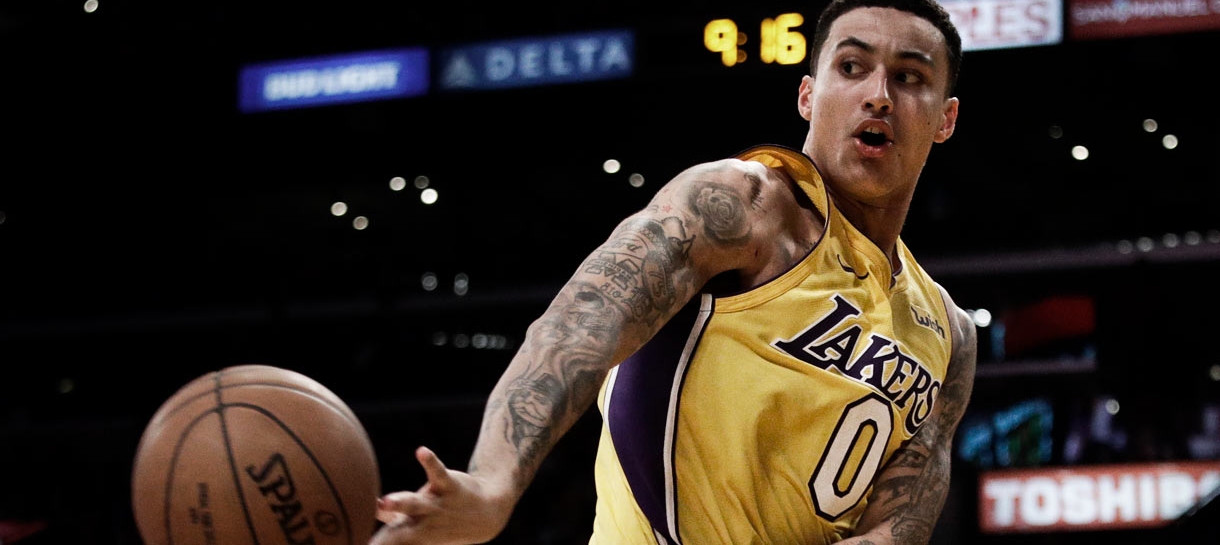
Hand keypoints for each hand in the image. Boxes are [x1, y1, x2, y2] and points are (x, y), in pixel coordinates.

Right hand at [369, 446, 513, 544]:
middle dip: (385, 538)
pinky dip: (430, 461)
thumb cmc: (444, 520)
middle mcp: (424, 523)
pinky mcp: (450, 485)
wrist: (486, 515)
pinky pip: (439, 473)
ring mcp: (438, 505)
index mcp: (413, 533)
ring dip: (400, 504)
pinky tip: (421, 451)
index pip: (389, 542)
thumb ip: (394, 520)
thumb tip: (375, 512)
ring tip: (385, 502)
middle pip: (401, 532)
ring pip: (416, 505)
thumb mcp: (418, 523)